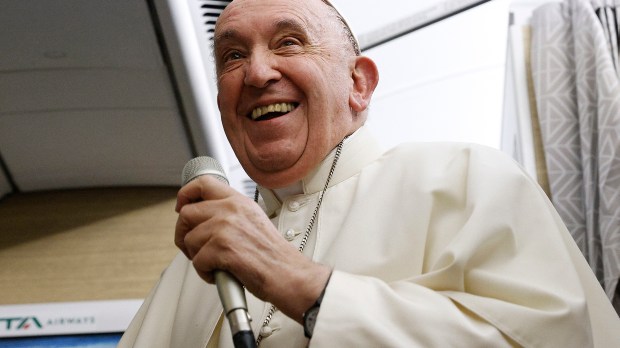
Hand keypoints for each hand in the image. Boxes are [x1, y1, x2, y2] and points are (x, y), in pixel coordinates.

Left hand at [175, 175, 330, 321]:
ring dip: (197, 257)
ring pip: (189, 240)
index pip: (203, 183)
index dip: (185, 194)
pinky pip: (196, 261)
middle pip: (187, 213)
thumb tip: (203, 218)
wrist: (287, 273)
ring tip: (214, 264)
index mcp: (239, 201)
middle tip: (194, 248)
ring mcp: (226, 228)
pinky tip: (219, 273)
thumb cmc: (272, 255)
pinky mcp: (222, 248)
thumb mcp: (253, 221)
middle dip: (184, 234)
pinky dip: (204, 273)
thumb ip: (229, 214)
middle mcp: (231, 210)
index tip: (181, 206)